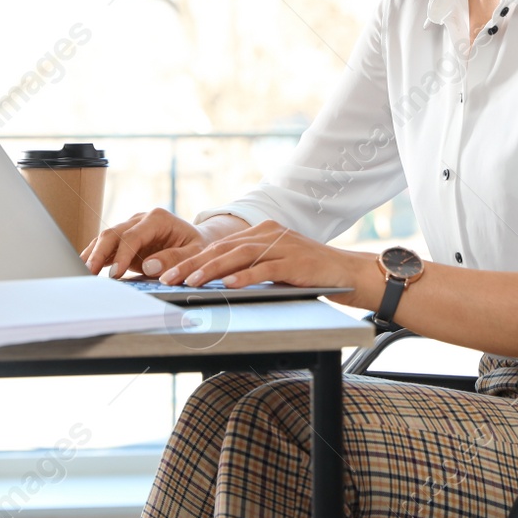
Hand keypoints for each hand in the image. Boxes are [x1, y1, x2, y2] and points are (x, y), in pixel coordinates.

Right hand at [81, 207, 206, 277]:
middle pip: (113, 233)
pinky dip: (95, 256)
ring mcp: (130, 227)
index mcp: (158, 219)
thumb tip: (149, 266)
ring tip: (81, 273)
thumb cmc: (198, 246)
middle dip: (99, 253)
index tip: (115, 274)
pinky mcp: (125, 239)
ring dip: (92, 255)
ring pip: (105, 238)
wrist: (197, 240)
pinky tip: (86, 268)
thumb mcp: (195, 253)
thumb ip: (175, 259)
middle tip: (88, 273)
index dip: (122, 255)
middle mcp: (140, 219)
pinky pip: (106, 246)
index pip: (133, 236)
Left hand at [154, 219, 379, 307]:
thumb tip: (216, 282)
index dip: (191, 258)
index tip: (168, 272)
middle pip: (223, 249)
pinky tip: (228, 286)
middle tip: (167, 278)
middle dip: (191, 264)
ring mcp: (283, 246)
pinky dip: (245, 277)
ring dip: (211, 271)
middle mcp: (269, 233)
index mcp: (261, 232)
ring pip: (239, 257)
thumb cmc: (310, 274)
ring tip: (189, 282)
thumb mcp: (275, 265)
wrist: (349, 272)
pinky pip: (265, 269)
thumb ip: (250, 267)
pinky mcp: (296, 262)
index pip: (219, 246)